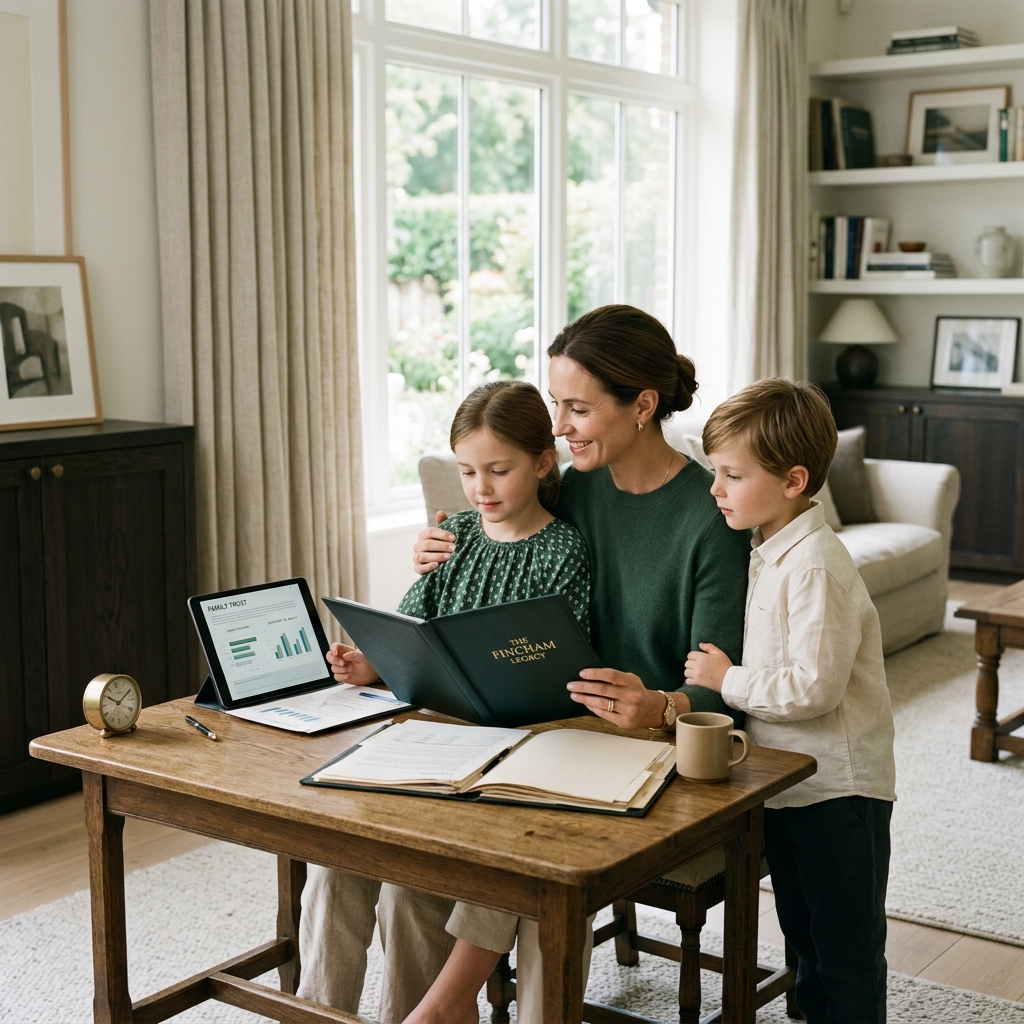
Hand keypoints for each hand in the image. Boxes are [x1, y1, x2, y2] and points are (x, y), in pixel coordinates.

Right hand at [326, 643, 379, 685]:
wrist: (372, 674)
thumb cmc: (368, 663)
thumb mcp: (362, 657)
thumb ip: (353, 655)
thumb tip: (345, 656)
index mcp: (346, 651)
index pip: (335, 646)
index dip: (333, 649)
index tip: (335, 653)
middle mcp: (342, 658)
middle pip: (329, 656)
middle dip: (334, 660)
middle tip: (343, 663)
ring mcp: (341, 667)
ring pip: (333, 668)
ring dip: (342, 670)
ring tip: (351, 669)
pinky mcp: (342, 676)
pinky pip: (336, 676)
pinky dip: (342, 677)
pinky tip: (349, 675)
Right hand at [413, 511, 455, 575]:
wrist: (442, 564)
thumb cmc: (444, 546)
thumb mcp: (445, 536)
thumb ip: (443, 524)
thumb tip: (440, 512)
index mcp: (423, 536)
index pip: (430, 532)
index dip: (442, 534)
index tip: (454, 538)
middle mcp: (418, 546)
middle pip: (426, 544)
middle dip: (441, 546)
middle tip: (453, 548)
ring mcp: (416, 558)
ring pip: (422, 556)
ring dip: (436, 556)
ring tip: (448, 557)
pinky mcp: (417, 569)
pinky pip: (419, 568)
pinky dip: (428, 567)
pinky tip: (437, 565)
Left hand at [567, 668, 689, 729]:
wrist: (651, 709)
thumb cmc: (635, 691)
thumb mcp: (630, 680)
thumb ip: (614, 678)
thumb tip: (588, 676)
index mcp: (632, 682)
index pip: (611, 675)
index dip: (595, 673)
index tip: (581, 673)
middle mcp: (631, 696)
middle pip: (603, 690)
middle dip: (584, 687)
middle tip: (571, 685)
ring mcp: (628, 710)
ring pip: (601, 703)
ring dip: (585, 698)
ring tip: (574, 695)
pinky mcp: (624, 722)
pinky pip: (604, 714)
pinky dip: (592, 708)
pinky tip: (586, 703)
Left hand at [683, 643, 732, 691]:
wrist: (729, 680)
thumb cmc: (725, 666)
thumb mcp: (719, 653)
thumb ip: (709, 647)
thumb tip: (700, 644)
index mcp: (702, 657)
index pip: (690, 655)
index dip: (693, 656)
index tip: (698, 659)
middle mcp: (697, 665)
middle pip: (687, 663)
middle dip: (691, 664)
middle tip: (697, 666)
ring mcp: (697, 674)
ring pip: (686, 672)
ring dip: (690, 672)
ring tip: (696, 673)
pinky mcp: (698, 683)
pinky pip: (687, 681)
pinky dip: (690, 680)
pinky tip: (695, 679)